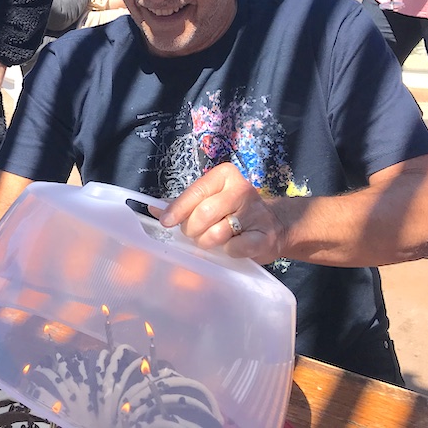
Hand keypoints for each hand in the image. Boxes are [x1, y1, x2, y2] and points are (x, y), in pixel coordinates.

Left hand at [156, 162, 286, 264]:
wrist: (274, 225)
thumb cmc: (231, 211)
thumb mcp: (208, 200)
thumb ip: (181, 204)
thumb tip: (152, 207)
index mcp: (225, 175)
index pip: (196, 191)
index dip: (178, 209)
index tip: (166, 222)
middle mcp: (242, 190)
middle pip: (204, 213)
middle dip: (192, 229)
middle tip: (192, 234)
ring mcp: (256, 213)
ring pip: (217, 233)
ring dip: (207, 242)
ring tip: (210, 240)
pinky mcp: (265, 237)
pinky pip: (235, 248)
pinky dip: (227, 252)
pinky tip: (230, 247)